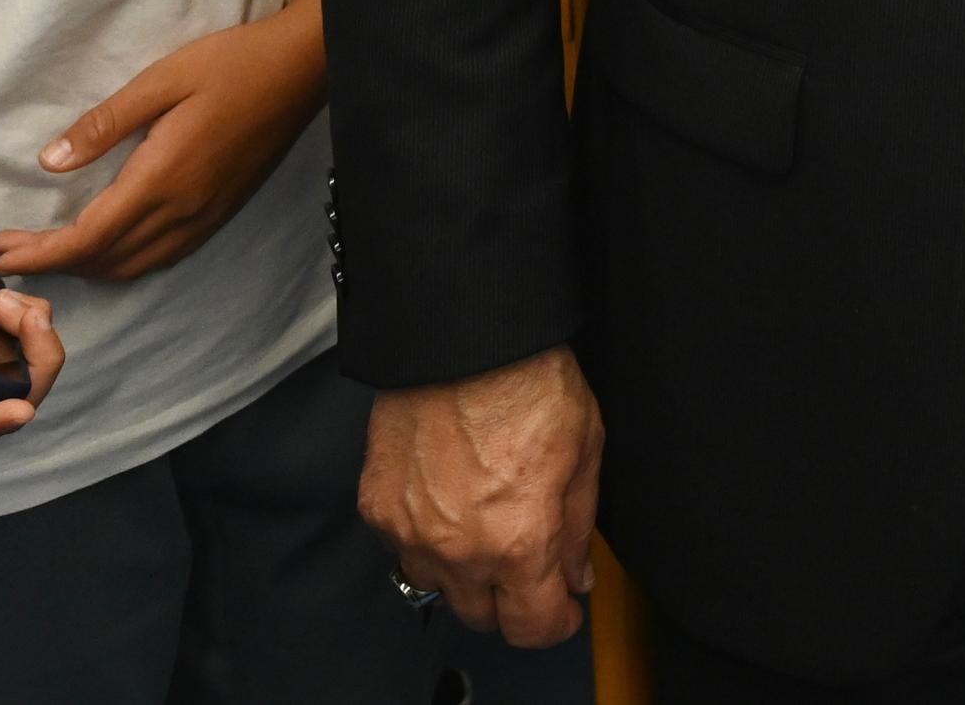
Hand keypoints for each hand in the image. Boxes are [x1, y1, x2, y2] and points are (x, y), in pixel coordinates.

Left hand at [0, 0, 325, 287]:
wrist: (301, 70)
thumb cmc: (230, 65)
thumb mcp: (161, 80)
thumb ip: (105, 124)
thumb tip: (49, 162)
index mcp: (162, 179)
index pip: (88, 238)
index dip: (41, 254)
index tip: (0, 252)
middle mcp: (183, 211)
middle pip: (107, 261)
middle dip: (53, 265)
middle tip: (10, 252)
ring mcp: (205, 217)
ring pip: (134, 266)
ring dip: (88, 268)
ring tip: (51, 253)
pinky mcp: (221, 213)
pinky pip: (162, 257)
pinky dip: (124, 263)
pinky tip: (110, 247)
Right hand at [366, 350, 604, 649]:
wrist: (464, 337)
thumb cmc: (527, 381)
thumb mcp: (585, 453)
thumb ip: (578, 528)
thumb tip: (574, 574)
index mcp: (520, 542)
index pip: (532, 627)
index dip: (555, 622)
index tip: (562, 609)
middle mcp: (460, 550)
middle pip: (483, 618)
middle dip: (511, 599)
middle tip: (526, 565)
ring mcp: (411, 533)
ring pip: (439, 588)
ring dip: (464, 573)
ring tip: (484, 527)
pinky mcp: (378, 508)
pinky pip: (402, 549)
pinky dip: (426, 539)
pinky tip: (448, 503)